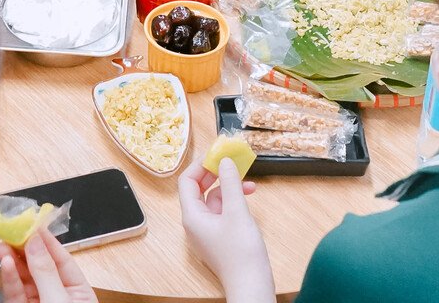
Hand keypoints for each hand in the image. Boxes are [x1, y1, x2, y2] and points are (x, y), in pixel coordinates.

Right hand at [0, 228, 97, 302]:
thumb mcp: (59, 300)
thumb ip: (45, 272)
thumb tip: (34, 241)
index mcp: (78, 292)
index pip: (62, 259)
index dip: (46, 240)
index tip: (32, 223)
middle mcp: (58, 295)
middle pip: (39, 266)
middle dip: (24, 248)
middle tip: (10, 230)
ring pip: (24, 278)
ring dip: (13, 260)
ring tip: (2, 245)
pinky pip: (15, 293)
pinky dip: (9, 278)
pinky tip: (5, 263)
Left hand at [178, 157, 275, 300]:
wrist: (251, 285)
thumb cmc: (241, 252)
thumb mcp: (237, 211)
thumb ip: (230, 183)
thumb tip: (224, 161)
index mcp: (192, 216)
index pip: (187, 181)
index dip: (201, 165)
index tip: (217, 153)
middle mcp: (195, 223)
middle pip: (200, 189)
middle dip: (217, 174)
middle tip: (233, 161)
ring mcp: (207, 231)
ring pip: (214, 200)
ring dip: (230, 187)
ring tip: (249, 182)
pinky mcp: (220, 237)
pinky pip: (222, 212)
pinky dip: (234, 201)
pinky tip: (249, 197)